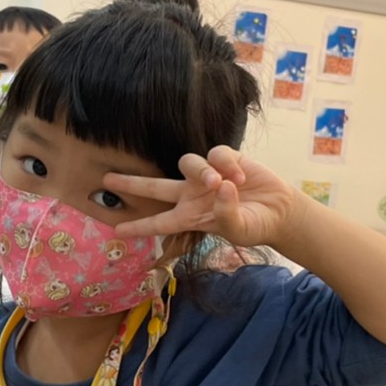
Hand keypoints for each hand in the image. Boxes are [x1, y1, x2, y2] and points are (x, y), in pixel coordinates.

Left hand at [106, 146, 297, 248]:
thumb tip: (220, 189)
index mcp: (191, 217)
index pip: (160, 223)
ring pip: (188, 163)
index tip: (116, 231)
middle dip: (132, 183)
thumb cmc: (254, 225)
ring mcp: (206, 175)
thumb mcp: (239, 229)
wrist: (278, 210)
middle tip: (107, 180)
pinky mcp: (224, 158)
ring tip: (221, 183)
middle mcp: (192, 195)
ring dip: (203, 172)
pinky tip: (241, 176)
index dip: (139, 226)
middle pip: (155, 186)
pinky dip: (227, 164)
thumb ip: (227, 215)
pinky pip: (216, 154)